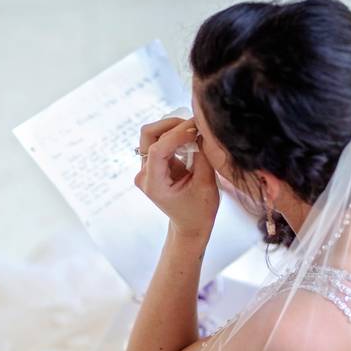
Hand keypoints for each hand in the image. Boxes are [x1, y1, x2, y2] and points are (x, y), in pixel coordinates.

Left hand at [134, 116, 218, 239]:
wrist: (190, 225)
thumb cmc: (199, 211)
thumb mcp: (206, 185)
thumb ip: (203, 156)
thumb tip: (201, 131)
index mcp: (154, 184)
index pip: (157, 149)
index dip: (177, 134)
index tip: (197, 128)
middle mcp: (144, 175)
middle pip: (149, 134)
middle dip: (172, 125)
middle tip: (195, 125)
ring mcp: (146, 169)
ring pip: (152, 134)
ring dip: (173, 128)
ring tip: (194, 131)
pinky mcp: (152, 164)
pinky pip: (160, 140)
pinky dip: (175, 134)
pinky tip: (190, 138)